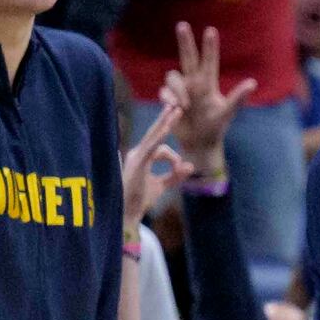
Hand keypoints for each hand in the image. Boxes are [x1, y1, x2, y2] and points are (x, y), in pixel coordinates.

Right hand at [121, 98, 192, 229]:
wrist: (127, 214)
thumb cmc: (141, 200)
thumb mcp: (162, 186)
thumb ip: (175, 176)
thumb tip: (191, 166)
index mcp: (142, 158)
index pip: (161, 148)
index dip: (174, 158)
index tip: (181, 170)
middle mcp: (138, 154)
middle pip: (154, 133)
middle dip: (166, 119)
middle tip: (177, 106)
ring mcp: (136, 157)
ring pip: (153, 136)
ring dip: (166, 123)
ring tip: (176, 111)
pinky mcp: (137, 163)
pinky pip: (150, 147)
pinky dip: (159, 137)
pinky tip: (167, 128)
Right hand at [160, 22, 257, 174]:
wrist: (199, 143)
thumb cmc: (216, 127)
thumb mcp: (228, 112)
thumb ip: (238, 97)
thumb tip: (252, 83)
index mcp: (208, 84)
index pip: (209, 61)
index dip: (210, 46)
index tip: (211, 30)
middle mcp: (194, 83)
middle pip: (187, 57)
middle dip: (185, 42)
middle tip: (182, 24)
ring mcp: (180, 91)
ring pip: (172, 77)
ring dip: (176, 89)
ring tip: (183, 105)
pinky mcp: (169, 100)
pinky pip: (163, 92)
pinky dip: (168, 99)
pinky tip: (175, 109)